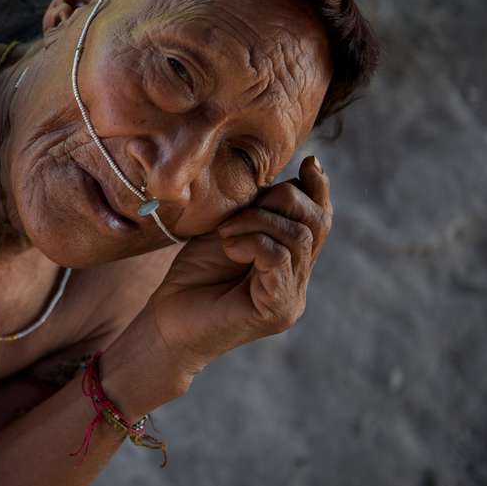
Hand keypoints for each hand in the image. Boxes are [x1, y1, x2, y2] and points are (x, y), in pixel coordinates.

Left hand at [128, 156, 332, 388]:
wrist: (166, 322)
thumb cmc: (192, 277)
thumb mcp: (228, 230)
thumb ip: (258, 210)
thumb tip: (292, 176)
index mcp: (291, 261)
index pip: (320, 220)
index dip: (319, 190)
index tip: (309, 163)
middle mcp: (298, 281)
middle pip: (316, 223)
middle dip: (281, 200)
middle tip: (238, 213)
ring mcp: (291, 298)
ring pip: (298, 237)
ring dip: (258, 221)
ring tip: (226, 233)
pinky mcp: (277, 310)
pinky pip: (279, 258)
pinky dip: (253, 242)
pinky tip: (229, 247)